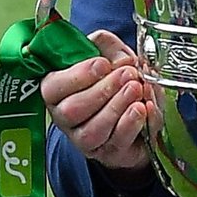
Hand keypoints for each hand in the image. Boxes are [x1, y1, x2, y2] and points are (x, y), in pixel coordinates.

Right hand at [40, 29, 158, 176]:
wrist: (140, 117)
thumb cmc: (120, 84)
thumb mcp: (114, 58)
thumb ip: (107, 46)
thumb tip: (106, 44)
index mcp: (59, 90)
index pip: (52, 86)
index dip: (77, 75)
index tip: (103, 64)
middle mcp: (65, 117)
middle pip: (72, 110)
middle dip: (102, 90)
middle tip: (128, 75)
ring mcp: (85, 139)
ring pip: (92, 130)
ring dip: (117, 107)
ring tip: (136, 89)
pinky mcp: (108, 153)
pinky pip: (116, 142)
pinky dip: (132, 123)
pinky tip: (144, 108)